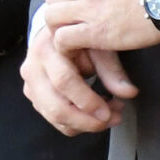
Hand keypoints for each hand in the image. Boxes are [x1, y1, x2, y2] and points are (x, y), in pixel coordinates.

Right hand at [21, 15, 137, 134]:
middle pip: (56, 108)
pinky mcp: (34, 98)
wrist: (55, 36)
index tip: (109, 112)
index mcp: (46, 50)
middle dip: (87, 121)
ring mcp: (30, 86)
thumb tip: (129, 93)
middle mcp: (32, 70)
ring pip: (56, 119)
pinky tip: (94, 113)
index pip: (64, 81)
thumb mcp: (96, 45)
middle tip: (113, 118)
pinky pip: (56, 121)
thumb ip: (111, 69)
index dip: (87, 101)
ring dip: (86, 124)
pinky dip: (78, 124)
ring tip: (110, 113)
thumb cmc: (78, 39)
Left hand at [34, 0, 159, 58]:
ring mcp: (89, 8)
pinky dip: (64, 46)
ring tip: (69, 38)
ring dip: (57, 27)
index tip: (75, 1)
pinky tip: (75, 51)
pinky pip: (63, 38)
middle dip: (57, 9)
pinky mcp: (97, 31)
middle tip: (69, 23)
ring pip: (52, 15)